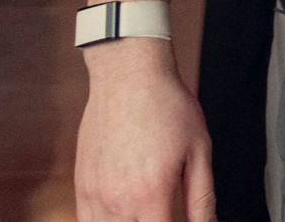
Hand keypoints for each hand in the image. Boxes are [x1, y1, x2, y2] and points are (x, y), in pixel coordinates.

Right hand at [77, 44, 214, 221]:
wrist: (129, 77)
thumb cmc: (167, 107)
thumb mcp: (199, 150)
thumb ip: (202, 198)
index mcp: (151, 194)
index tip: (182, 220)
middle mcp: (119, 200)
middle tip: (165, 212)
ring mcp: (95, 195)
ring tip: (147, 210)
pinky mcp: (81, 186)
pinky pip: (86, 221)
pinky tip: (124, 213)